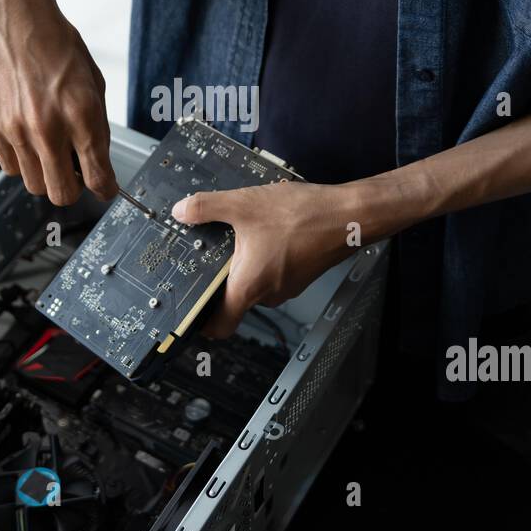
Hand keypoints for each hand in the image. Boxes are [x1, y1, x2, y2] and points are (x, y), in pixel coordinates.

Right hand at [0, 0, 117, 205]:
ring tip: (49, 149)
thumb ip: (95, 124)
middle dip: (74, 188)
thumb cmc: (53, 40)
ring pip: (35, 185)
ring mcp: (16, 130)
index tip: (105, 187)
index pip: (99, 178)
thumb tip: (96, 159)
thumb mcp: (92, 80)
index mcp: (81, 114)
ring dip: (46, 174)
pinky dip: (22, 161)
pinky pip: (9, 167)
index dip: (106, 188)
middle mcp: (48, 128)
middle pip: (63, 194)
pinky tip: (27, 139)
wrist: (12, 14)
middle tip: (76, 172)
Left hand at [171, 181, 366, 338]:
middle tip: (211, 249)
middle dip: (221, 275)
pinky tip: (267, 228)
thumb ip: (206, 208)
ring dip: (245, 260)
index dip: (200, 322)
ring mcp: (286, 286)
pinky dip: (265, 255)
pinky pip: (272, 271)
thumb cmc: (304, 217)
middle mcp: (267, 294)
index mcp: (248, 286)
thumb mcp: (243, 205)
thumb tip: (182, 211)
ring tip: (243, 231)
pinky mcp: (299, 274)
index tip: (189, 310)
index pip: (219, 326)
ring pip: (254, 280)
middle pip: (233, 298)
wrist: (349, 215)